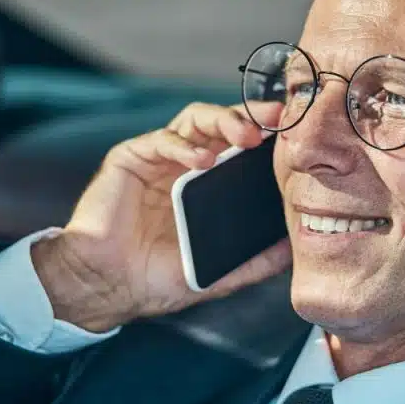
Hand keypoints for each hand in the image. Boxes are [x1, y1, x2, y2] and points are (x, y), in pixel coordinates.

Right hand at [31, 101, 290, 331]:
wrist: (109, 287)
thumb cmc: (158, 278)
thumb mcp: (218, 271)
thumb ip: (255, 260)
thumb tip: (294, 248)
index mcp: (209, 182)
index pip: (243, 146)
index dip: (268, 133)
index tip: (296, 131)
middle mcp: (186, 162)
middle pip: (224, 123)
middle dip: (252, 116)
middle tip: (276, 122)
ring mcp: (159, 157)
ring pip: (195, 120)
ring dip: (224, 121)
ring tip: (245, 136)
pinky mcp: (131, 157)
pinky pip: (161, 140)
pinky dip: (184, 146)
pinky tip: (202, 160)